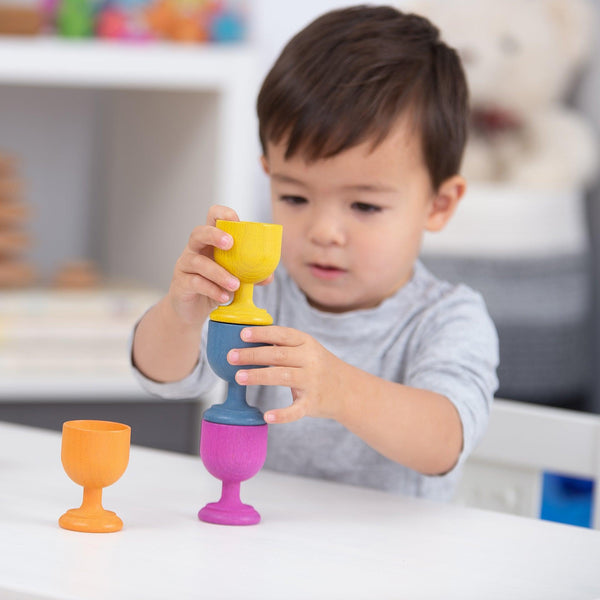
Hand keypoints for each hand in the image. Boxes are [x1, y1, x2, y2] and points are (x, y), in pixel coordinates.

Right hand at [168, 204, 240, 325]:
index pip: (212, 217)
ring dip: (219, 273)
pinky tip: (224, 297)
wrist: (192, 310)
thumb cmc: (214, 286)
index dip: (222, 214)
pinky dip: (212, 289)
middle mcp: (195, 249)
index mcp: (210, 242)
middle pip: (198, 233)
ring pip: (198, 262)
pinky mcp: (181, 283)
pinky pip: (195, 282)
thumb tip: (268, 276)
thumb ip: (249, 275)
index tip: (237, 221)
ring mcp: (185, 265)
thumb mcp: (233, 277)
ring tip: (235, 285)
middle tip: (230, 244)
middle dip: (214, 235)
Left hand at [227, 326, 348, 423]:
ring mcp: (312, 382)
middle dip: (253, 355)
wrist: (347, 389)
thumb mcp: (306, 349)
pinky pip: (296, 410)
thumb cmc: (318, 366)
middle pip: (278, 356)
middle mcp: (310, 360)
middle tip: (231, 356)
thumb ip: (282, 345)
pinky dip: (282, 414)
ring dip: (259, 376)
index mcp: (306, 343)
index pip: (282, 335)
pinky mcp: (312, 403)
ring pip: (283, 377)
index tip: (243, 334)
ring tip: (239, 377)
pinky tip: (267, 416)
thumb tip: (248, 340)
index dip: (262, 334)